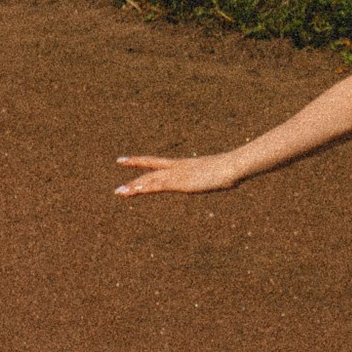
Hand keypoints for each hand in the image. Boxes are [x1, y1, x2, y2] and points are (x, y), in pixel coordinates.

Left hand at [114, 154, 246, 197]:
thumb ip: (218, 176)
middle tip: (118, 162)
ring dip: (134, 186)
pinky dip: (144, 189)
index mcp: (184, 165)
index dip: (142, 161)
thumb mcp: (221, 174)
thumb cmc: (233, 170)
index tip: (128, 159)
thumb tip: (228, 179)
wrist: (233, 166)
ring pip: (151, 180)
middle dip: (134, 170)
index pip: (158, 162)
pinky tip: (133, 191)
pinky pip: (157, 186)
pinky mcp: (180, 183)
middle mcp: (177, 168)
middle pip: (150, 169)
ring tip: (119, 192)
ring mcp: (178, 175)